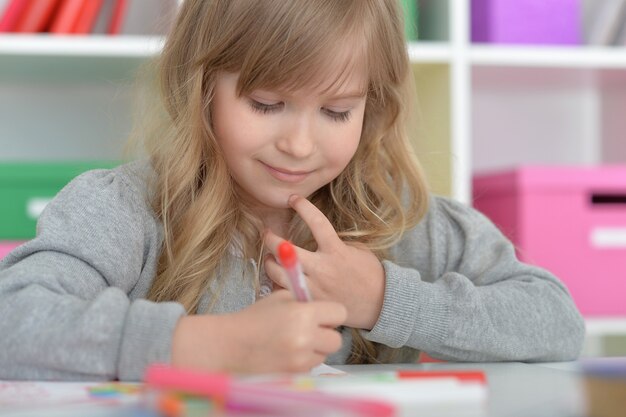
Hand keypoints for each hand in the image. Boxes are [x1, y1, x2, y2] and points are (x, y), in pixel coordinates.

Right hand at [171, 290, 346, 372]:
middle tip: (311, 330)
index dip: (331, 313)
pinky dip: (303, 362)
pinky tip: (287, 354)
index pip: (339, 313)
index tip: (323, 315)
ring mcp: (300, 359)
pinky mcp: (294, 374)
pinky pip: (311, 367)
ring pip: (324, 355)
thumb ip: (305, 301)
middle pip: (336, 339)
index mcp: (303, 313)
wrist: (229, 345)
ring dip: (315, 349)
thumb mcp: (279, 298)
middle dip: (326, 334)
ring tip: (294, 342)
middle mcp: (305, 337)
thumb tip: (323, 306)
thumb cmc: (253, 319)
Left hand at [264, 195, 385, 329]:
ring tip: (269, 258)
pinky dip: (278, 285)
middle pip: (285, 250)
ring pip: (279, 273)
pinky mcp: (310, 302)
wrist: (381, 304)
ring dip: (269, 262)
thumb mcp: (358, 251)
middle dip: (271, 239)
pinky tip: (279, 279)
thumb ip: (336, 242)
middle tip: (267, 234)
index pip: (316, 222)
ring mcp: (314, 287)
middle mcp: (322, 268)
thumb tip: (316, 236)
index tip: (293, 198)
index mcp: (336, 251)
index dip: (303, 207)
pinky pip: (285, 292)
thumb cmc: (371, 275)